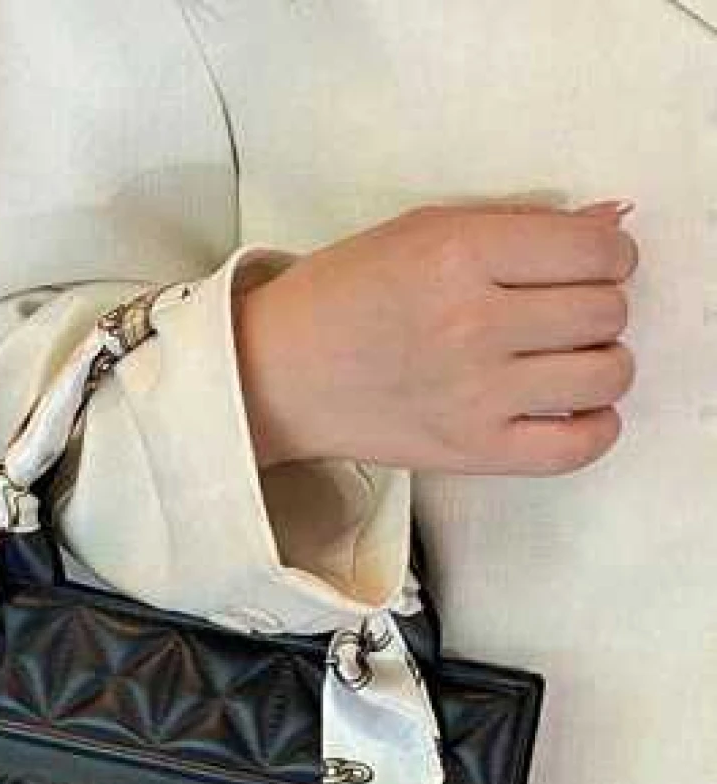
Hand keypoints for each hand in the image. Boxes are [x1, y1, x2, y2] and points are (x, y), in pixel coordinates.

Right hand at [233, 199, 639, 475]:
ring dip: (603, 362)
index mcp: (459, 253)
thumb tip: (614, 223)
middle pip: (606, 310)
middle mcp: (472, 323)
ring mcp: (475, 395)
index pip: (597, 251)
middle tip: (562, 312)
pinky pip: (577, 447)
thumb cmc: (346, 296)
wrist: (277, 376)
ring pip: (606, 374)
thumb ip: (521, 223)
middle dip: (599, 304)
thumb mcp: (425, 230)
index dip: (608, 255)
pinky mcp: (471, 451)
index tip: (586, 265)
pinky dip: (596, 426)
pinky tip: (577, 409)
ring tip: (568, 359)